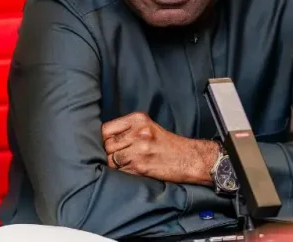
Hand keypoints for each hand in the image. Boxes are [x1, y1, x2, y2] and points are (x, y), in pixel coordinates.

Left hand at [101, 111, 219, 185]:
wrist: (190, 158)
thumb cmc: (168, 144)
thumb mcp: (148, 127)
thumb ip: (128, 129)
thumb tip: (103, 140)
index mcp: (138, 119)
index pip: (106, 129)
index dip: (103, 139)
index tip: (107, 145)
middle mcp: (138, 132)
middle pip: (107, 145)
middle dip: (109, 153)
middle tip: (118, 156)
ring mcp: (139, 150)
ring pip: (111, 159)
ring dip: (115, 165)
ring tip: (126, 164)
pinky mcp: (140, 166)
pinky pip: (120, 171)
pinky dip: (123, 173)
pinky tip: (132, 170)